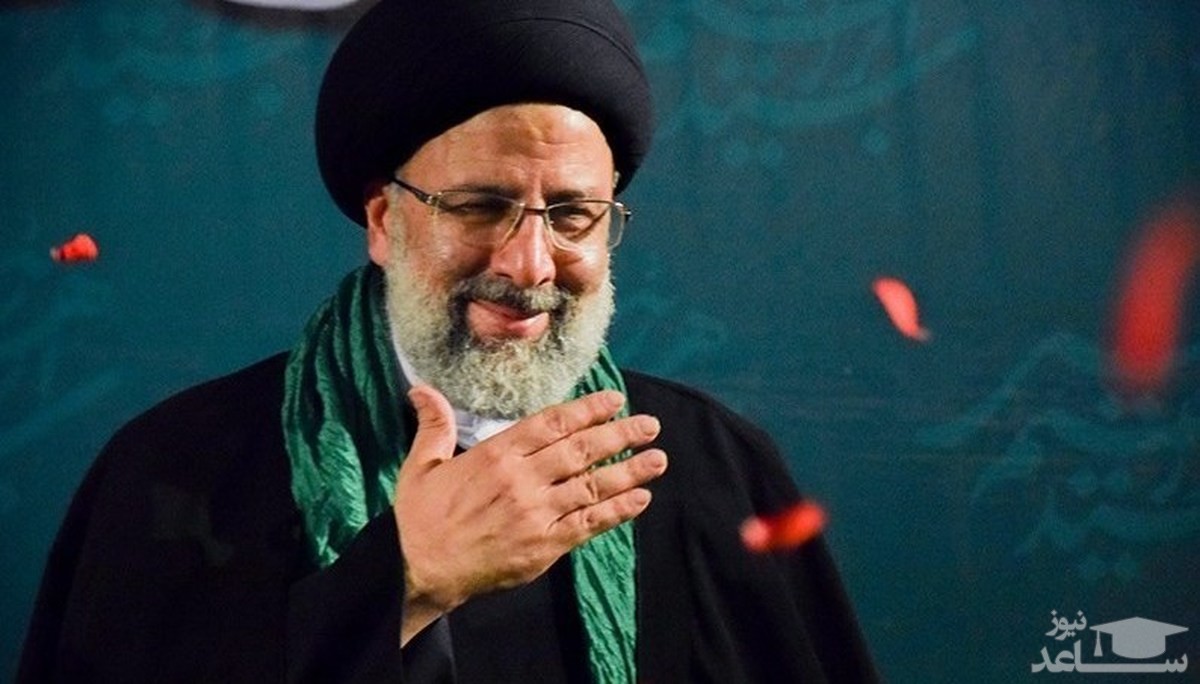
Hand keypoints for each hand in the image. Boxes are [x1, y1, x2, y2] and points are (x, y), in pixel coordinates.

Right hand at [394, 385, 666, 640]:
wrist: (416, 569)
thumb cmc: (420, 516)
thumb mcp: (422, 465)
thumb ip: (434, 425)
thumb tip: (422, 389)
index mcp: (496, 454)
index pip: (552, 423)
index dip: (588, 410)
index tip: (615, 400)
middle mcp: (521, 479)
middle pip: (581, 450)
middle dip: (620, 434)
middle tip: (650, 424)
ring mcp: (536, 513)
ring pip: (592, 486)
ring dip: (630, 471)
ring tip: (658, 459)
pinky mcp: (543, 545)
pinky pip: (588, 524)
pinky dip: (617, 511)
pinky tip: (640, 499)